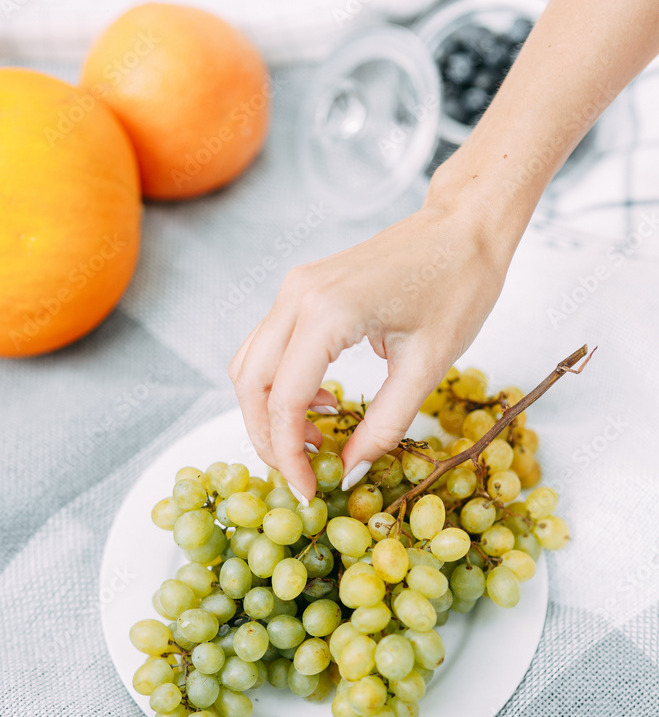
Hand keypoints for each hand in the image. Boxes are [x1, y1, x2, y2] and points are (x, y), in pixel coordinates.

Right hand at [228, 173, 517, 503]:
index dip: (289, 454)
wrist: (464, 226)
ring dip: (270, 413)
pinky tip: (321, 404)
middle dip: (269, 439)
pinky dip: (280, 384)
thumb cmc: (457, 285)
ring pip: (251, 365)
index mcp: (328, 312)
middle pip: (252, 385)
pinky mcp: (303, 289)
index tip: (308, 490)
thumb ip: (385, 424)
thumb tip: (351, 469)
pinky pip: (269, 346)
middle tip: (303, 474)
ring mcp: (294, 288)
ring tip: (315, 443)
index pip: (285, 400)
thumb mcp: (427, 365)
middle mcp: (297, 296)